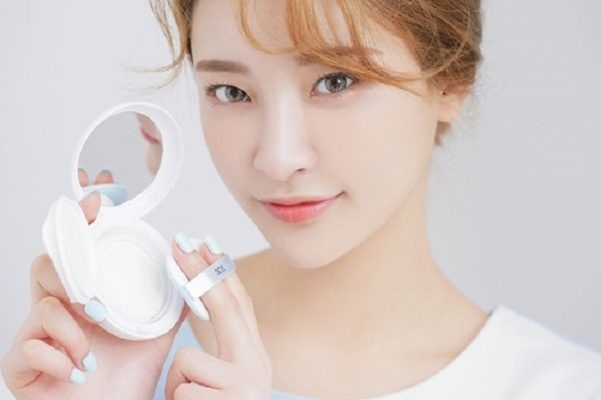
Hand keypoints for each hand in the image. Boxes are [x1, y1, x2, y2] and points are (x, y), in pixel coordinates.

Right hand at [1, 192, 185, 399]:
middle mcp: (61, 310)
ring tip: (94, 341)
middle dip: (72, 270)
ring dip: (72, 323)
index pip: (79, 249)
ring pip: (41, 304)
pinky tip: (78, 369)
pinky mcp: (24, 368)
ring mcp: (38, 337)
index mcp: (90, 295)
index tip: (98, 199)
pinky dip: (57, 357)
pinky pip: (25, 348)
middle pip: (50, 265)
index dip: (82, 220)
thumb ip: (172, 294)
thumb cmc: (130, 374)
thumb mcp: (158, 328)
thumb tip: (188, 256)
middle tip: (92, 290)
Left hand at [165, 233, 271, 398]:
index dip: (220, 272)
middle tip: (179, 245)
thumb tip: (196, 299)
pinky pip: (182, 389)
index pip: (239, 305)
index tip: (203, 244)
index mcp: (255, 358)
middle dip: (198, 273)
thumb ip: (217, 346)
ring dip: (178, 385)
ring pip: (189, 360)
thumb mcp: (221, 379)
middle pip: (226, 307)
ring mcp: (246, 385)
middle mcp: (258, 367)